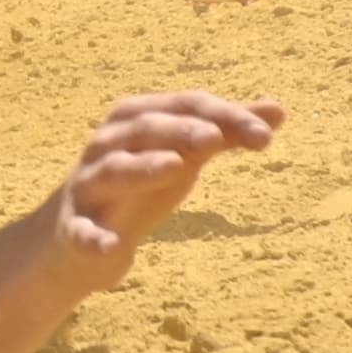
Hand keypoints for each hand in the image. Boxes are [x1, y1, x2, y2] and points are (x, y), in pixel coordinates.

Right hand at [41, 88, 278, 282]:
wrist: (76, 238)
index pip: (182, 106)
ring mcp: (89, 186)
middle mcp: (107, 146)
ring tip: (175, 167)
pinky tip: (110, 246)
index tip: (266, 134)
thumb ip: (225, 131)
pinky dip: (93, 236)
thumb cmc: (139, 186)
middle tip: (216, 138)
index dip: (223, 115)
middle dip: (181, 131)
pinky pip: (81, 231)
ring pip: (114, 170)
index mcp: (134, 120)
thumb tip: (277, 110)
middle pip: (144, 128)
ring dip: (142, 167)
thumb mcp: (182, 155)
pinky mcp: (74, 229)